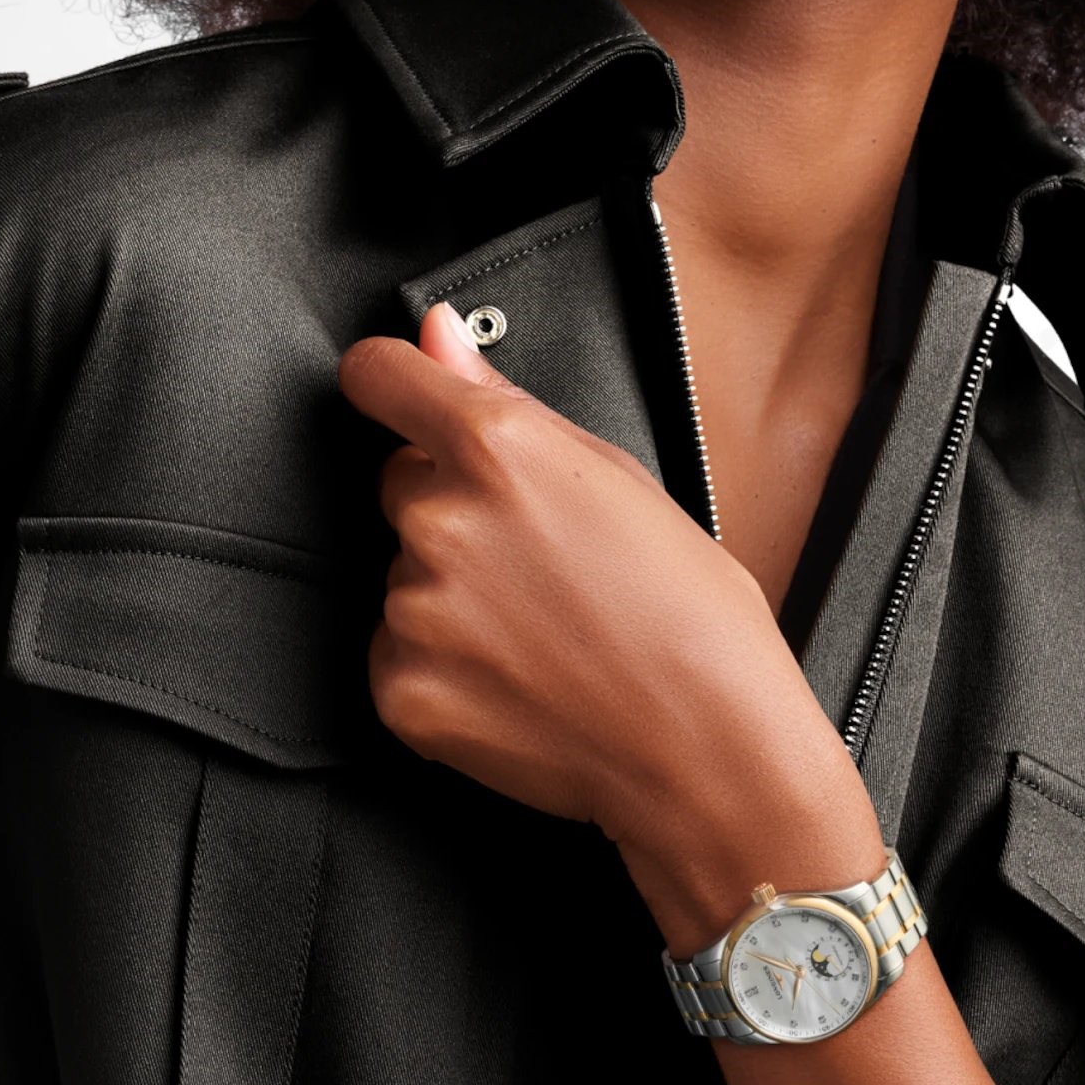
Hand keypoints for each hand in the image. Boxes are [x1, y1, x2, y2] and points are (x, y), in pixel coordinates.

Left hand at [335, 300, 843, 862]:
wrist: (707, 748)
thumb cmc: (690, 616)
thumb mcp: (618, 479)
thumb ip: (504, 399)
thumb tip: (436, 335)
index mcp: (498, 448)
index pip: (377, 377)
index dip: (390, 385)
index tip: (398, 398)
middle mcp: (442, 520)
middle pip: (400, 487)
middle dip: (452, 512)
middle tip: (538, 566)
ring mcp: (415, 610)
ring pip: (404, 577)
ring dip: (451, 597)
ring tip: (543, 633)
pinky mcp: (402, 688)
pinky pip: (397, 655)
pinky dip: (442, 668)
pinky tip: (516, 681)